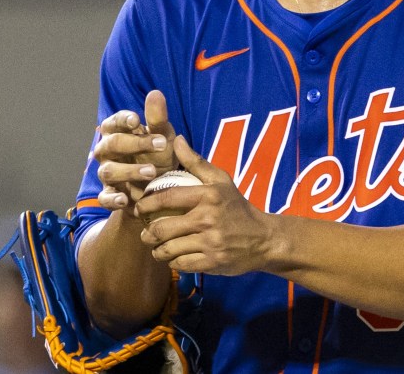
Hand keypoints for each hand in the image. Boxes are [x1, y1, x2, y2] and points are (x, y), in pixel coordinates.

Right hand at [93, 90, 178, 213]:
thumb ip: (158, 118)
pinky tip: (125, 199)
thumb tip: (155, 93)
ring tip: (152, 173)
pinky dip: (112, 199)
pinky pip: (104, 198)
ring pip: (108, 171)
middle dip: (134, 144)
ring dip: (129, 171)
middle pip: (111, 144)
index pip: (114, 122)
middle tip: (160, 145)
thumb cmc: (158, 154)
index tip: (136, 120)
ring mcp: (107, 173)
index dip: (122, 120)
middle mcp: (107, 151)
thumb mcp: (163, 136)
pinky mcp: (109, 195)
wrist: (160, 187)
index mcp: (117, 132)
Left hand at [137, 135, 276, 275]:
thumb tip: (176, 140)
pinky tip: (173, 257)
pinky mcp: (213, 262)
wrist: (263, 238)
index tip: (139, 207)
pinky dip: (173, 262)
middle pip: (162, 228)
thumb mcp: (221, 180)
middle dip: (147, 233)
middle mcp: (208, 218)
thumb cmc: (237, 207)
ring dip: (157, 250)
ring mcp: (210, 242)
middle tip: (145, 233)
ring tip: (156, 246)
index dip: (146, 203)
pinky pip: (181, 264)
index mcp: (209, 195)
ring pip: (168, 249)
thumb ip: (196, 161)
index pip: (167, 197)